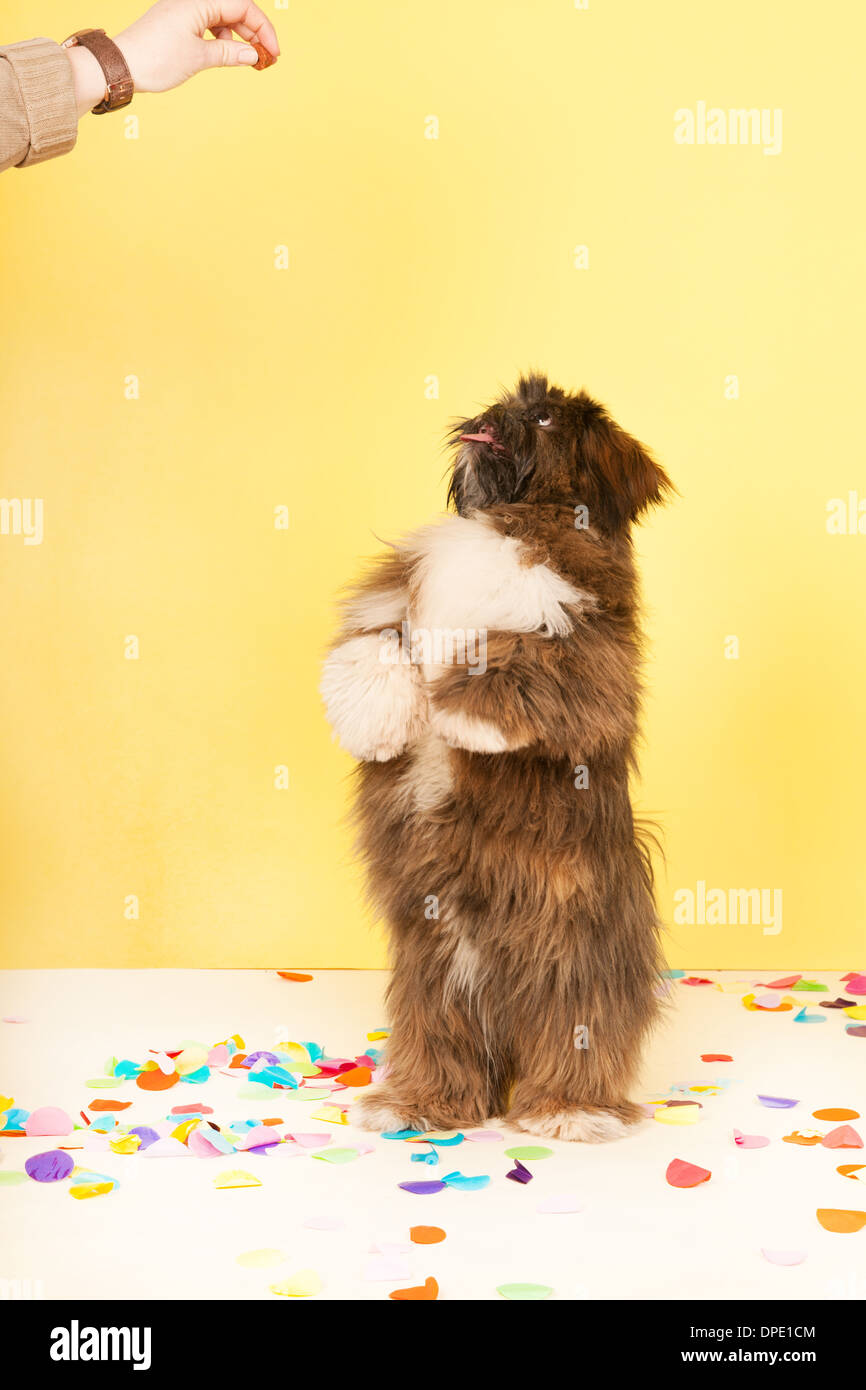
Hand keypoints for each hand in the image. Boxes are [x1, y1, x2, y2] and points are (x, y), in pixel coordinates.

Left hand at [68, 0, 279, 114]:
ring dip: (238, 36)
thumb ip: (229, 52)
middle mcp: (191, 0)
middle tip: (266, 59)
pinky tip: (225, 53)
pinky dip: (221, 38)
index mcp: (198, 1)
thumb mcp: (199, 58)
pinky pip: (207, 24)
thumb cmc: (155, 59)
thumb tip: (253, 55)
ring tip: (248, 59)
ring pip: (221, 17)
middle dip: (253, 33)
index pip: (242, 6)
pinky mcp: (176, 21)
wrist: (121, 66)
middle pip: (234, 9)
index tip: (273, 52)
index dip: (263, 29)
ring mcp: (183, 10)